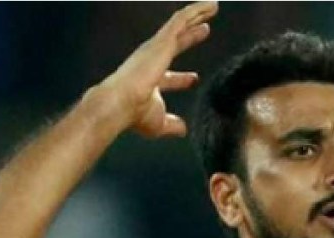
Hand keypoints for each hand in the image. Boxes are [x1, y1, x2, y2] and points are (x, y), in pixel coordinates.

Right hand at [96, 1, 218, 137]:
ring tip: (212, 6)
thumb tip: (183, 130)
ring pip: (180, 24)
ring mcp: (157, 48)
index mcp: (151, 80)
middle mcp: (152, 60)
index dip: (182, 79)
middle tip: (204, 29)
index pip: (169, 77)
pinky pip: (181, 19)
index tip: (194, 79)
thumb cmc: (136, 114)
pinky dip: (196, 11)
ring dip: (196, 15)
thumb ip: (172, 125)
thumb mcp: (159, 123)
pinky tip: (209, 6)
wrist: (121, 102)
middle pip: (176, 43)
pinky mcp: (162, 40)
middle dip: (190, 35)